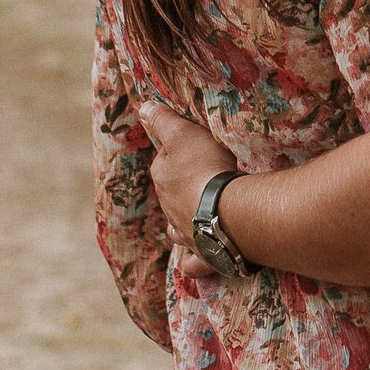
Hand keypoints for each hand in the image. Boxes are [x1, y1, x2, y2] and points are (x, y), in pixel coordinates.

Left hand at [142, 102, 239, 279]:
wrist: (227, 212)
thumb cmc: (205, 169)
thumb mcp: (183, 135)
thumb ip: (163, 121)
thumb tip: (143, 107)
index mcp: (163, 179)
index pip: (164, 161)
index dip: (178, 152)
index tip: (196, 148)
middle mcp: (169, 209)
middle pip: (171, 196)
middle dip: (182, 189)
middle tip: (203, 179)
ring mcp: (185, 234)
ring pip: (177, 229)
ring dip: (183, 224)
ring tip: (195, 219)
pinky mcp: (204, 255)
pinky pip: (192, 262)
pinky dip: (191, 260)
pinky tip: (195, 257)